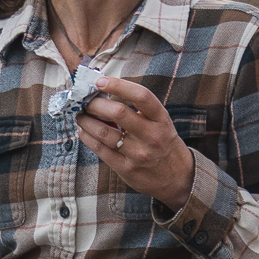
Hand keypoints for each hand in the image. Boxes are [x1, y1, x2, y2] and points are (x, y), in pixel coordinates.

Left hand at [79, 76, 196, 207]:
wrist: (177, 177)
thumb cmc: (163, 142)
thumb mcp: (161, 122)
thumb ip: (139, 108)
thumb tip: (105, 90)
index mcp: (161, 119)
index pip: (142, 96)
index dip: (119, 85)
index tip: (100, 81)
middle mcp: (152, 136)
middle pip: (119, 113)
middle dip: (96, 103)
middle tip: (85, 100)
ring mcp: (139, 154)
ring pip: (104, 132)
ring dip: (86, 120)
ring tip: (81, 114)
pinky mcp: (126, 169)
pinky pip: (100, 150)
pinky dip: (87, 137)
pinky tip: (83, 130)